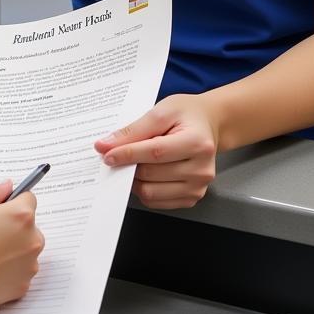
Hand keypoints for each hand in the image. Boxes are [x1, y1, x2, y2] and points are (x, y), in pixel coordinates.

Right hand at [0, 181, 43, 310]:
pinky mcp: (23, 286)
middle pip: (29, 226)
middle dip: (13, 226)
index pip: (28, 198)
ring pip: (25, 249)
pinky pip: (20, 271)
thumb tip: (8, 186)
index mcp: (21, 215)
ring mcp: (30, 265)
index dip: (12, 202)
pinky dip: (9, 270)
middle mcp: (32, 240)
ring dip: (13, 249)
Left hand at [94, 94, 218, 209]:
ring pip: (151, 193)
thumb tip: (105, 145)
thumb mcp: (161, 111)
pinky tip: (144, 173)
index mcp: (197, 143)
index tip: (106, 153)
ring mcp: (198, 187)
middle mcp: (201, 169)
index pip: (155, 153)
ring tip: (132, 163)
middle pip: (151, 174)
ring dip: (134, 180)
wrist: (208, 124)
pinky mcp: (192, 198)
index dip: (127, 154)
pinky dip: (144, 189)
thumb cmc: (186, 114)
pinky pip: (157, 202)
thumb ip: (134, 130)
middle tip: (116, 155)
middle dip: (128, 165)